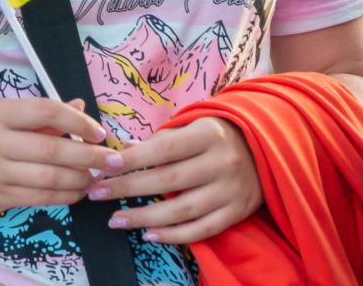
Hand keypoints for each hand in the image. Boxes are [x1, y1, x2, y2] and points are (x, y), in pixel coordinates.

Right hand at [0, 97, 118, 214]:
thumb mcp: (5, 115)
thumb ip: (44, 114)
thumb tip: (82, 108)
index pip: (48, 112)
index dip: (80, 123)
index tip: (101, 133)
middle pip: (53, 150)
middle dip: (90, 157)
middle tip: (113, 160)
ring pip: (50, 179)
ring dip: (81, 180)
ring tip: (97, 177)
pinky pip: (41, 198)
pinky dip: (66, 195)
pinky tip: (78, 191)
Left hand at [88, 116, 260, 243]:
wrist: (265, 149)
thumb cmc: (217, 136)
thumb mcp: (192, 126)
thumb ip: (160, 139)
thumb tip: (122, 150)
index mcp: (207, 134)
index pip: (163, 148)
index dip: (132, 159)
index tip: (103, 167)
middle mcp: (221, 163)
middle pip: (168, 180)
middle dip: (127, 188)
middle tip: (96, 193)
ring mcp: (230, 191)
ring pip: (182, 210)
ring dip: (144, 217)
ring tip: (115, 219)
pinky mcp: (237, 212)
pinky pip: (202, 229)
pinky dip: (174, 235)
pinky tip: (148, 235)